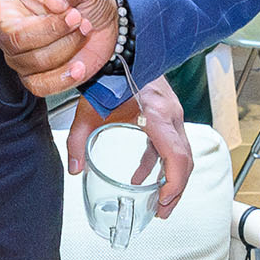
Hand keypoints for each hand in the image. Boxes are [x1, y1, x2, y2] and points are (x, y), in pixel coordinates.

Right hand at [0, 0, 118, 96]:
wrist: (106, 23)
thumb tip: (51, 1)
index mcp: (8, 3)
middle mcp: (7, 31)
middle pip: (15, 39)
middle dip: (51, 29)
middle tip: (77, 16)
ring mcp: (19, 58)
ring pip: (33, 62)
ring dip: (66, 46)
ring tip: (81, 30)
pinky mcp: (36, 79)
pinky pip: (41, 86)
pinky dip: (65, 76)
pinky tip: (78, 63)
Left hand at [66, 77, 193, 215]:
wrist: (118, 47)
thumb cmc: (107, 74)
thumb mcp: (90, 111)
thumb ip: (79, 140)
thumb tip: (74, 168)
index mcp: (156, 115)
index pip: (177, 156)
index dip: (175, 183)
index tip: (164, 202)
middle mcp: (170, 114)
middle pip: (185, 159)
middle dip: (176, 189)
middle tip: (162, 212)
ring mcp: (172, 111)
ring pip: (181, 152)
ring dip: (171, 178)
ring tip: (157, 201)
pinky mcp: (166, 111)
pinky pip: (170, 142)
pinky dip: (159, 162)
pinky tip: (141, 176)